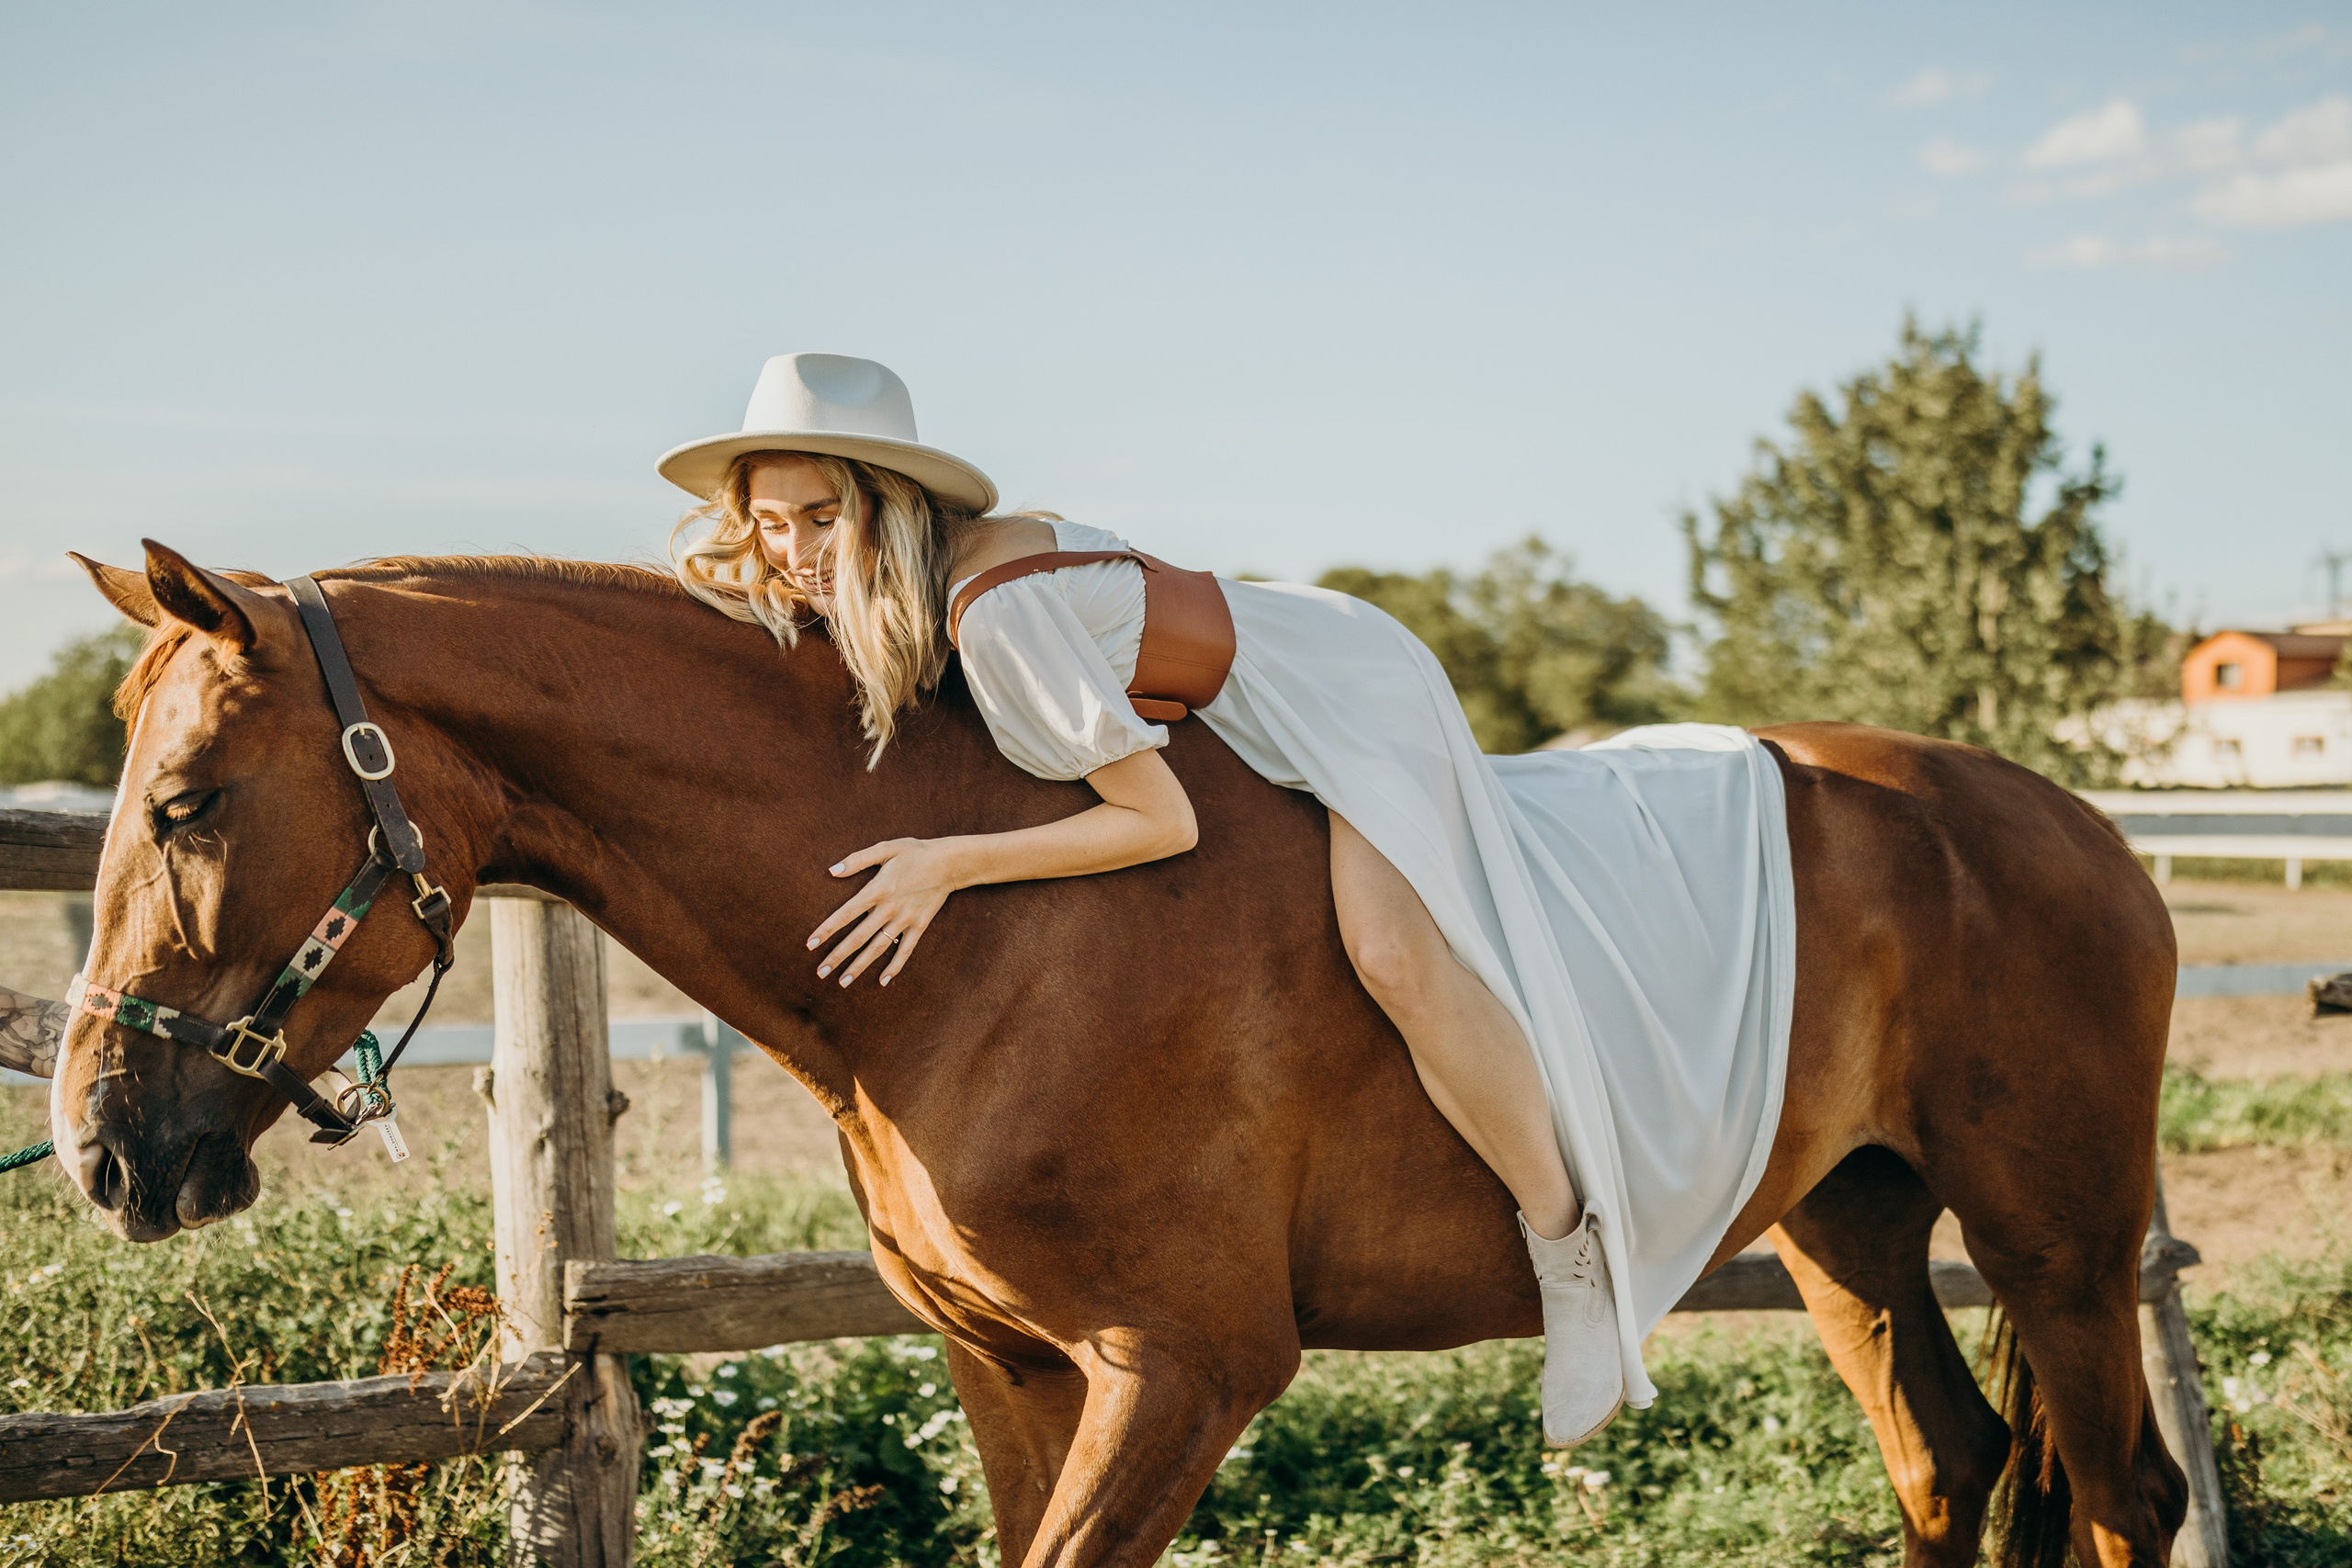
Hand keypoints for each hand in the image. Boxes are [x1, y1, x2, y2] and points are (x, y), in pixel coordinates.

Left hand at [806, 838, 964, 988]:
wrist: (950, 862)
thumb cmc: (915, 852)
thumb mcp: (886, 848)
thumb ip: (857, 860)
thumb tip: (832, 870)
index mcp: (877, 889)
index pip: (845, 914)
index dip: (827, 929)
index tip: (810, 944)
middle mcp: (889, 908)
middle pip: (858, 937)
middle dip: (838, 956)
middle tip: (820, 972)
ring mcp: (905, 920)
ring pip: (878, 948)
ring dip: (859, 966)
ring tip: (843, 982)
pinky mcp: (919, 926)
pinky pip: (905, 950)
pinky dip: (895, 966)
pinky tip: (883, 981)